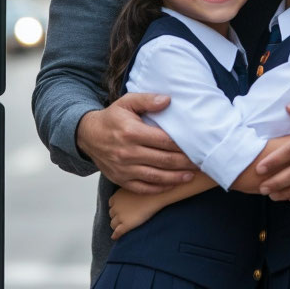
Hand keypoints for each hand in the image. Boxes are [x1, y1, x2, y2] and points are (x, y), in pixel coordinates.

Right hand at [76, 92, 195, 193]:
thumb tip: (168, 100)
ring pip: (156, 177)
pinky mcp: (121, 180)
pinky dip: (160, 188)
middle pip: (163, 160)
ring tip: (192, 175)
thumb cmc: (112, 118)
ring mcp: (124, 169)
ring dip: (176, 177)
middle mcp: (127, 152)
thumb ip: (147, 100)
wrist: (87, 136)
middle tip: (201, 162)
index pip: (163, 141)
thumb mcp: (127, 102)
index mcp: (131, 132)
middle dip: (185, 162)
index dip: (182, 144)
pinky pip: (144, 188)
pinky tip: (173, 184)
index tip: (197, 145)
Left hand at [108, 188, 167, 239]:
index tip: (122, 209)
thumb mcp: (133, 188)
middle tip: (124, 217)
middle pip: (111, 214)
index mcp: (117, 196)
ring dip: (116, 225)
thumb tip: (128, 197)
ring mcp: (120, 216)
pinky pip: (117, 232)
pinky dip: (115, 235)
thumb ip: (127, 192)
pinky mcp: (126, 225)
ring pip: (113, 224)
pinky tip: (115, 237)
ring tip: (121, 227)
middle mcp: (116, 206)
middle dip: (116, 215)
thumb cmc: (148, 191)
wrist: (155, 197)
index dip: (116, 207)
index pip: (111, 204)